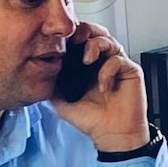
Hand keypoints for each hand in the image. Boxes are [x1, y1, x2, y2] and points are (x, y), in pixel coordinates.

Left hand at [51, 22, 149, 152]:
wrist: (112, 135)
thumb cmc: (92, 120)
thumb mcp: (62, 102)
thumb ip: (51, 87)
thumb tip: (36, 75)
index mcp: (87, 65)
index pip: (81, 39)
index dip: (72, 35)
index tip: (60, 39)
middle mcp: (103, 61)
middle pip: (97, 32)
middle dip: (85, 31)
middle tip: (75, 39)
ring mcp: (117, 65)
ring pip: (108, 40)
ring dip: (95, 45)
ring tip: (87, 60)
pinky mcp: (131, 71)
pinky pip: (118, 59)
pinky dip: (108, 70)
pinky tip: (103, 86)